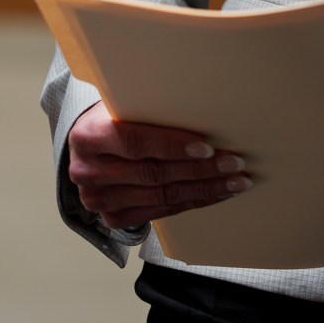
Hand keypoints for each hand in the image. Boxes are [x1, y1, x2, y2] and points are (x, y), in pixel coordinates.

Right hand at [66, 102, 251, 230]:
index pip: (134, 142)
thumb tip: (203, 106)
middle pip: (153, 173)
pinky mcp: (113, 218)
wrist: (91, 148)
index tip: (208, 147)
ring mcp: (99, 200)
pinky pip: (162, 212)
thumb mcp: (123, 105)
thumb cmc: (115, 119)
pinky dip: (193, 202)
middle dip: (200, 169)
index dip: (172, 146)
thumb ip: (149, 109)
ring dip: (204, 189)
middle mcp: (88, 172)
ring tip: (235, 181)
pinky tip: (217, 194)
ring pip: (162, 196)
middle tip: (234, 163)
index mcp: (88, 137)